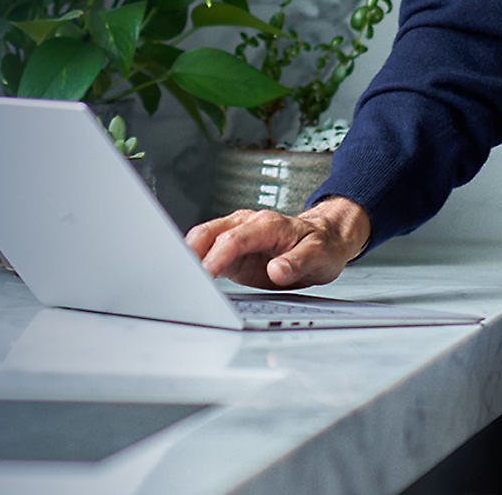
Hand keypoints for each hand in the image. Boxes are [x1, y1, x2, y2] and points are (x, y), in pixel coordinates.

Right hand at [184, 196, 369, 289]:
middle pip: (210, 232)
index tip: (206, 272)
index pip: (236, 237)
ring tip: (177, 277)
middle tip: (180, 273)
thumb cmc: (321, 246)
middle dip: (191, 250)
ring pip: (203, 239)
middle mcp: (247, 225)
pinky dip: (195, 263)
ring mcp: (237, 236)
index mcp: (268, 224)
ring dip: (188, 256)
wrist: (324, 240)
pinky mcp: (232, 251)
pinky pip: (208, 253)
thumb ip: (297, 263)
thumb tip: (276, 270)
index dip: (218, 254)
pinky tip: (187, 277)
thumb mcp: (319, 257)